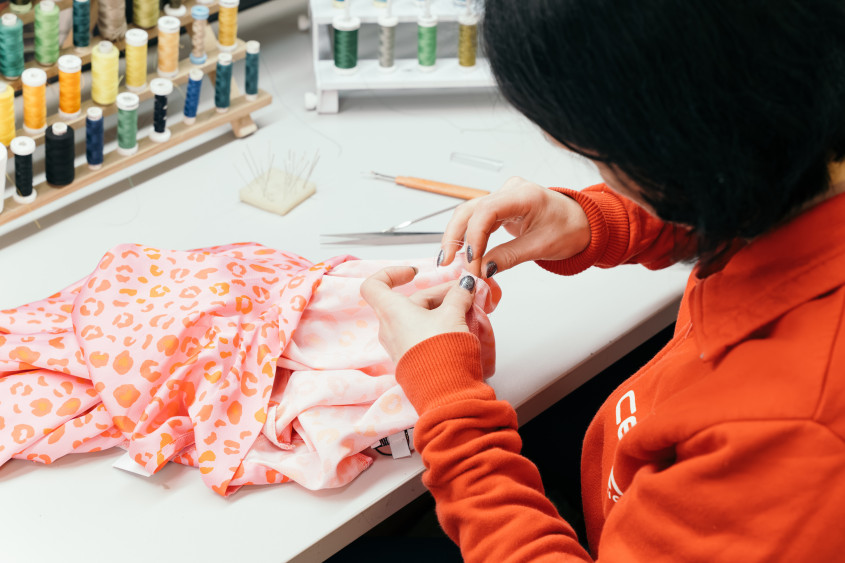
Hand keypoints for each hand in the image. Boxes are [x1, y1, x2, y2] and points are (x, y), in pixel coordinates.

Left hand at [360, 266, 476, 363]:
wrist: (445, 392)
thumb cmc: (442, 352)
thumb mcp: (454, 315)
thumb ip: (459, 295)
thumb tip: (465, 284)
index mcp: (392, 312)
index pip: (374, 285)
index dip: (391, 273)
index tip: (413, 273)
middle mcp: (389, 328)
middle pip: (410, 301)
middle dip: (440, 294)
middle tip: (465, 293)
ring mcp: (398, 345)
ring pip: (419, 319)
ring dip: (444, 311)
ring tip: (469, 312)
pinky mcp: (410, 359)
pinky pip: (421, 335)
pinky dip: (439, 327)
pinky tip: (462, 329)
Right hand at [439, 177, 590, 277]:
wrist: (583, 222)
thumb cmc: (570, 229)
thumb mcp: (541, 247)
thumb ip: (508, 257)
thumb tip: (482, 270)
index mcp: (524, 195)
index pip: (486, 211)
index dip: (474, 237)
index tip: (471, 261)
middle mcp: (510, 191)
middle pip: (470, 209)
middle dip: (455, 236)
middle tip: (447, 261)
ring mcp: (504, 197)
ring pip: (469, 213)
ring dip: (457, 237)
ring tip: (449, 260)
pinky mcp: (501, 206)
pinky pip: (477, 219)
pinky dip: (468, 236)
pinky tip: (461, 252)